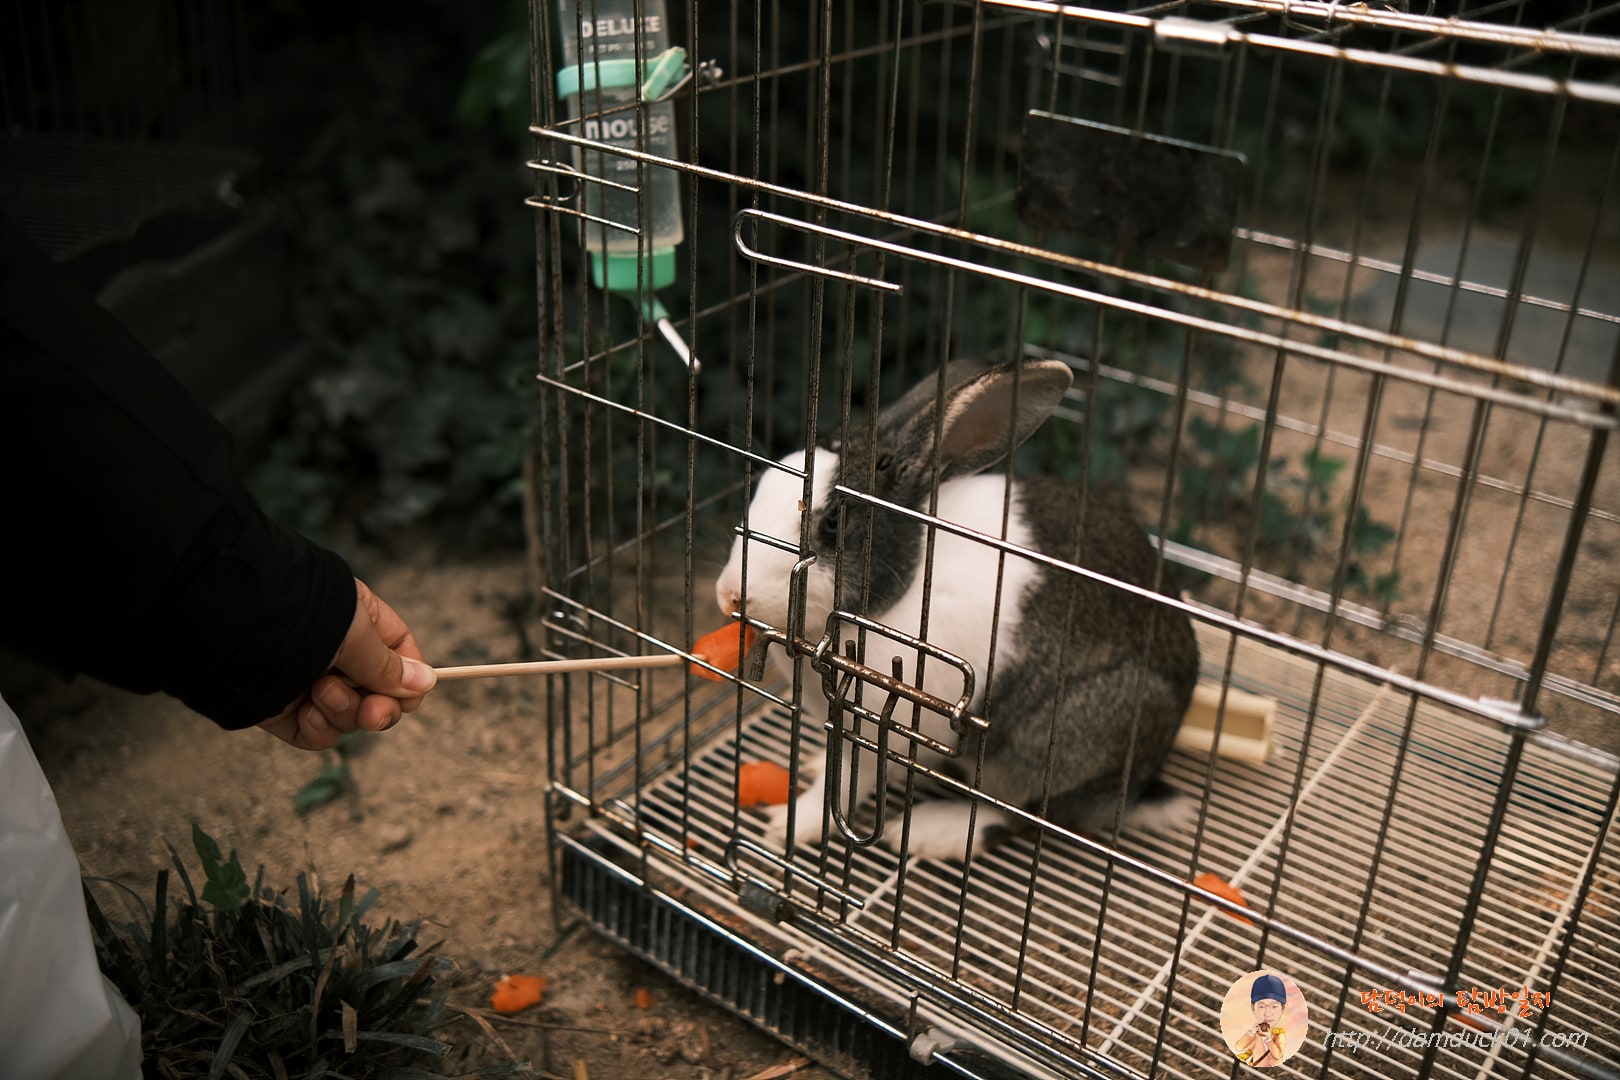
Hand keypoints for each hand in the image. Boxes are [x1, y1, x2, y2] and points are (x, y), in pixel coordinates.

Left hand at [258, 578, 436, 749]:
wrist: (230, 626)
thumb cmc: (299, 615)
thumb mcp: (354, 633)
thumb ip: (389, 665)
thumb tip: (426, 681)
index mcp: (360, 624)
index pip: (400, 658)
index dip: (408, 682)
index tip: (408, 697)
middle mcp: (338, 656)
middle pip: (379, 697)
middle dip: (378, 708)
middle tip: (372, 713)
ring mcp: (312, 685)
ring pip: (350, 718)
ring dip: (342, 711)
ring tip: (319, 690)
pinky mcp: (287, 711)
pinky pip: (319, 735)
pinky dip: (319, 728)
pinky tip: (307, 710)